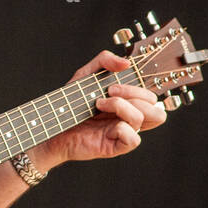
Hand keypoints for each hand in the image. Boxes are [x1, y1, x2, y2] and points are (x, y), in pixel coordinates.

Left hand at [34, 50, 166, 168]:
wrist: (52, 123)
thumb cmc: (70, 103)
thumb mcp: (85, 74)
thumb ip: (105, 61)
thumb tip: (126, 63)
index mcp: (127, 102)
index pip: (151, 95)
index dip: (140, 86)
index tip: (115, 81)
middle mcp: (129, 117)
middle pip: (154, 105)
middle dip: (132, 92)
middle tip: (108, 91)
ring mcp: (125, 131)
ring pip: (150, 119)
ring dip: (123, 106)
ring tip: (100, 104)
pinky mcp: (117, 146)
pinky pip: (134, 139)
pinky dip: (122, 128)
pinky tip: (104, 125)